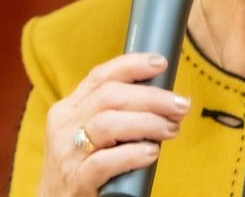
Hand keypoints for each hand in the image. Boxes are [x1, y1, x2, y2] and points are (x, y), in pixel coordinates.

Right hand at [37, 53, 190, 196]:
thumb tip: (162, 97)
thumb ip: (114, 113)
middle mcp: (64, 125)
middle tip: (180, 105)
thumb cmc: (83, 165)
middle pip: (109, 96)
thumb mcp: (88, 132)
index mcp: (69, 109)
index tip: (160, 63)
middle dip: (151, 97)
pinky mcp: (76, 181)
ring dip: (147, 122)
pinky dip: (133, 154)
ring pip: (108, 124)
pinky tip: (151, 152)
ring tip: (171, 129)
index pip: (100, 76)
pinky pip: (105, 162)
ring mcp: (67, 153)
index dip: (131, 65)